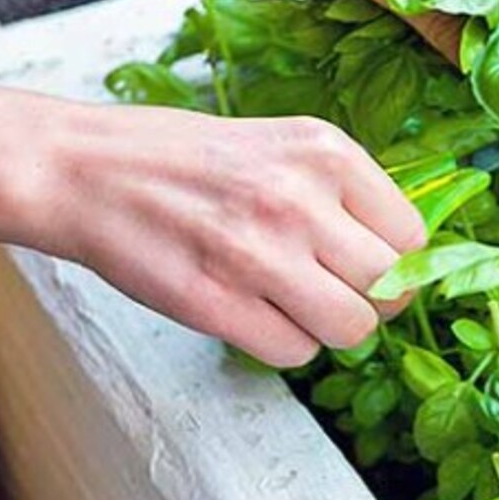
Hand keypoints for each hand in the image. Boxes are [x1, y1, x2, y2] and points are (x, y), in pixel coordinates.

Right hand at [0, 89, 424, 367]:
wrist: (85, 169)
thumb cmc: (190, 161)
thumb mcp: (285, 146)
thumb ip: (347, 196)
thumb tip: (407, 257)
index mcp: (327, 152)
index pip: (413, 237)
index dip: (398, 262)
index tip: (370, 265)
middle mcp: (298, 200)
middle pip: (390, 289)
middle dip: (372, 302)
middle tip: (338, 292)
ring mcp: (256, 253)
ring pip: (351, 330)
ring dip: (329, 328)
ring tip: (295, 302)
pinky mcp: (214, 303)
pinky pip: (294, 353)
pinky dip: (282, 344)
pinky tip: (253, 311)